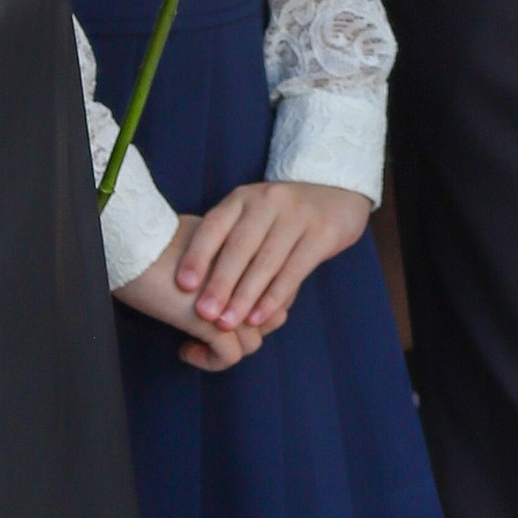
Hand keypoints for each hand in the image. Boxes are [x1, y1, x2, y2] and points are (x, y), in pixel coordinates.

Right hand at [116, 217, 257, 371]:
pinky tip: (185, 350)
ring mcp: (235, 301)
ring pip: (252, 342)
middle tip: (211, 335)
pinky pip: (229, 356)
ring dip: (223, 350)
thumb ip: (223, 261)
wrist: (132, 248)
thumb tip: (231, 287)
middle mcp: (250, 279)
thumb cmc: (158, 245)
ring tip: (193, 344)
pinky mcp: (215, 321)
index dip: (254, 312)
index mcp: (251, 257)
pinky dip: (209, 361)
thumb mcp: (202, 246)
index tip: (225, 317)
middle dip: (243, 333)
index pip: (275, 294)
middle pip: (269, 319)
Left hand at [173, 179, 369, 332]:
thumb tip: (190, 288)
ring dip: (245, 296)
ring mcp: (297, 215)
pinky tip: (260, 317)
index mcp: (243, 198)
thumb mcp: (251, 216)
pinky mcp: (322, 232)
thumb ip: (228, 242)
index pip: (215, 225)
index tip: (183, 285)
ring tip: (228, 323)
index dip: (198, 255)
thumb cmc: (280, 216)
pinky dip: (275, 296)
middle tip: (204, 314)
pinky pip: (295, 269)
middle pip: (240, 246)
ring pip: (267, 261)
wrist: (335, 194)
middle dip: (220, 283)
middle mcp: (268, 201)